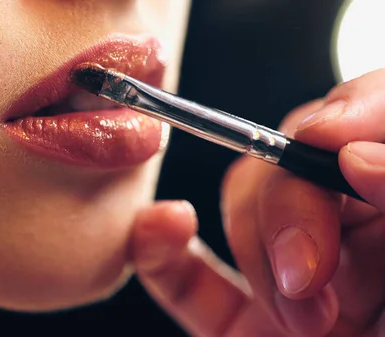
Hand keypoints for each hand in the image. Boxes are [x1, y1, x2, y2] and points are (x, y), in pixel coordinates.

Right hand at [131, 68, 384, 335]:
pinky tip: (161, 226)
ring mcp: (288, 275)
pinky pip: (189, 284)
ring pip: (237, 213)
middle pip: (284, 164)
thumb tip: (353, 156)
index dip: (345, 114)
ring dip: (254, 255)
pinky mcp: (243, 326)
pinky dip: (161, 254)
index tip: (329, 138)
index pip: (361, 118)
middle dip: (286, 211)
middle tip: (311, 268)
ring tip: (309, 319)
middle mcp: (341, 227)